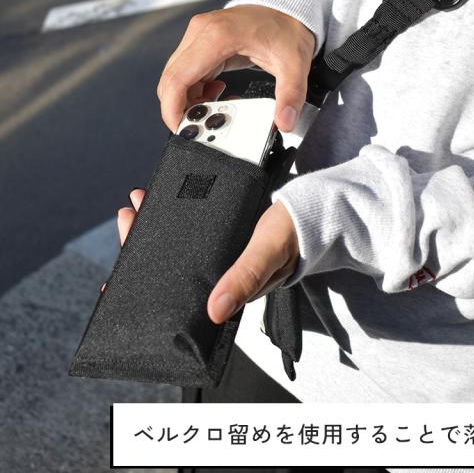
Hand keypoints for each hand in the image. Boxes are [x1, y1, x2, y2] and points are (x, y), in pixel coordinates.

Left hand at [117, 194, 299, 323]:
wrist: (317, 210)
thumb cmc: (296, 234)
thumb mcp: (267, 253)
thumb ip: (245, 278)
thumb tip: (215, 311)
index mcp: (227, 288)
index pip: (176, 292)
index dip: (146, 281)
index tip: (117, 275)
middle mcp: (219, 273)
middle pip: (170, 265)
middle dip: (143, 242)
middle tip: (127, 217)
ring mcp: (221, 254)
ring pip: (178, 244)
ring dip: (156, 223)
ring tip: (139, 203)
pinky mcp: (225, 235)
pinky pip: (192, 228)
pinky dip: (174, 213)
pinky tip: (163, 201)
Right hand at [157, 4, 314, 133]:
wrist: (289, 9)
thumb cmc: (287, 28)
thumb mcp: (294, 65)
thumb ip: (290, 96)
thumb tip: (285, 121)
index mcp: (217, 36)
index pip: (177, 78)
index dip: (172, 108)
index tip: (180, 127)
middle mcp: (201, 32)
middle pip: (172, 79)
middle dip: (182, 108)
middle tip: (204, 125)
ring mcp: (198, 36)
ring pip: (177, 77)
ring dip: (190, 100)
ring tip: (217, 109)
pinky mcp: (202, 42)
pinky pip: (188, 73)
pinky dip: (196, 90)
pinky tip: (217, 95)